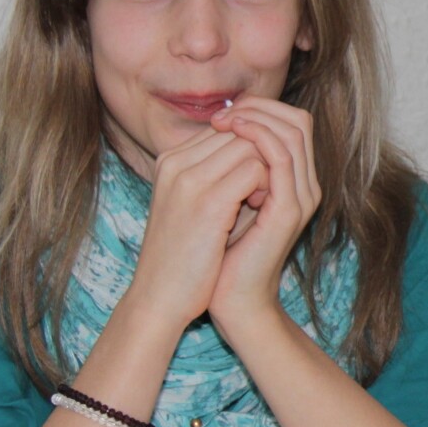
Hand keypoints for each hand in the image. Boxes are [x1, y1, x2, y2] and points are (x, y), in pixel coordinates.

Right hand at [125, 128, 269, 328]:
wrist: (160, 298)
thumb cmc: (183, 256)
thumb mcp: (192, 205)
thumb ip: (214, 174)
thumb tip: (252, 149)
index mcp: (169, 160)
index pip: (224, 128)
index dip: (249, 151)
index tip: (252, 183)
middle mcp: (175, 162)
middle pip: (238, 130)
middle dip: (260, 156)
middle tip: (262, 191)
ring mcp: (189, 179)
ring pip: (250, 144)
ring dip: (267, 170)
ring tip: (261, 200)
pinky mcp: (208, 201)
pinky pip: (255, 169)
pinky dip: (266, 186)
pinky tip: (260, 209)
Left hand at [204, 97, 321, 332]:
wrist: (229, 298)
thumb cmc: (221, 253)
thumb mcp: (225, 198)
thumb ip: (230, 167)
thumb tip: (217, 128)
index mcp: (294, 182)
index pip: (290, 122)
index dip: (258, 109)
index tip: (220, 116)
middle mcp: (305, 186)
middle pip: (298, 120)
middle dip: (259, 107)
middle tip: (223, 114)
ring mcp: (301, 197)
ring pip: (293, 132)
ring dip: (256, 118)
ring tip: (224, 122)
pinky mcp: (289, 210)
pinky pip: (282, 158)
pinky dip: (258, 138)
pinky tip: (231, 136)